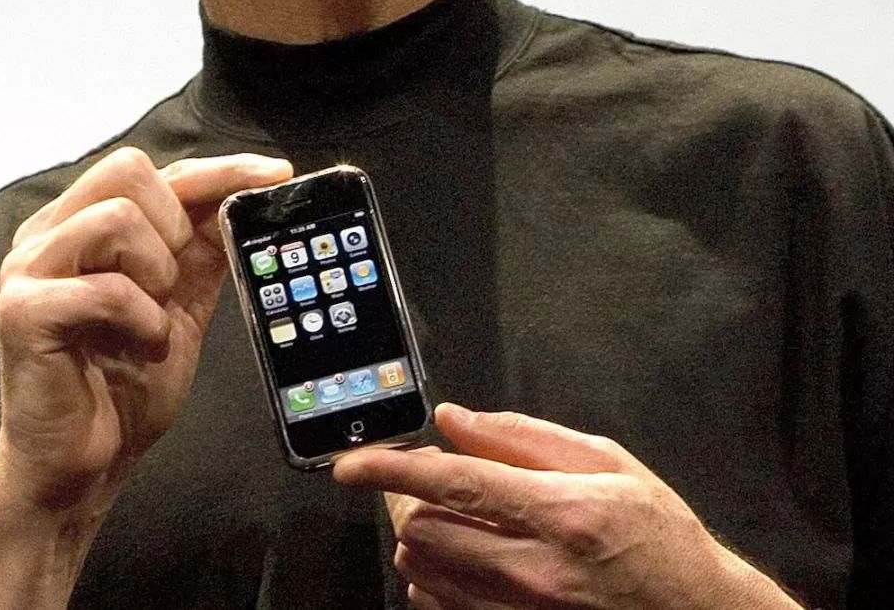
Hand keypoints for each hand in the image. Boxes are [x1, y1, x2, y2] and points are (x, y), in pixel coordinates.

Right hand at [0, 148, 291, 515]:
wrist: (80, 465)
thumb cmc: (122, 386)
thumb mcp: (178, 306)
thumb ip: (199, 253)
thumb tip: (243, 200)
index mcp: (82, 227)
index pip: (155, 170)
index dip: (220, 170)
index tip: (276, 176)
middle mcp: (49, 236)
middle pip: (128, 170)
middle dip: (175, 225)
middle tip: (175, 283)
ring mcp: (29, 270)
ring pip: (115, 218)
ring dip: (158, 275)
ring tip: (153, 319)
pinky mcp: (23, 313)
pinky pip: (107, 288)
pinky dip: (144, 321)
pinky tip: (142, 346)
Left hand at [334, 404, 801, 609]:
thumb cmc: (660, 539)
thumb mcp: (609, 464)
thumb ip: (523, 437)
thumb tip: (454, 420)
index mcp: (563, 513)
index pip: (454, 483)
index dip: (390, 469)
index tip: (352, 464)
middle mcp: (537, 569)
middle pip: (423, 530)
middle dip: (406, 499)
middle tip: (426, 481)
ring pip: (422, 571)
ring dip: (418, 535)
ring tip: (453, 517)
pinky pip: (438, 606)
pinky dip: (432, 577)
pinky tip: (464, 558)